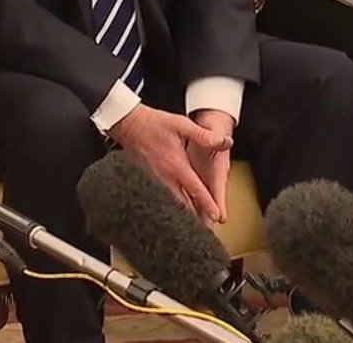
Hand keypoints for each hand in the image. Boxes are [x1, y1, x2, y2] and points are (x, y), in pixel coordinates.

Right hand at [106, 104, 232, 224]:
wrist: (127, 124)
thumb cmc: (153, 123)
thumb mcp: (182, 125)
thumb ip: (204, 135)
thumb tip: (225, 142)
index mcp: (177, 165)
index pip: (196, 190)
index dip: (208, 204)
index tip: (216, 216)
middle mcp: (165, 176)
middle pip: (183, 204)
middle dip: (196, 217)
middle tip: (206, 229)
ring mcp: (154, 180)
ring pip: (171, 203)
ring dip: (183, 214)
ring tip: (193, 226)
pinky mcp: (146, 179)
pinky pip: (160, 197)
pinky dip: (169, 206)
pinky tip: (173, 211)